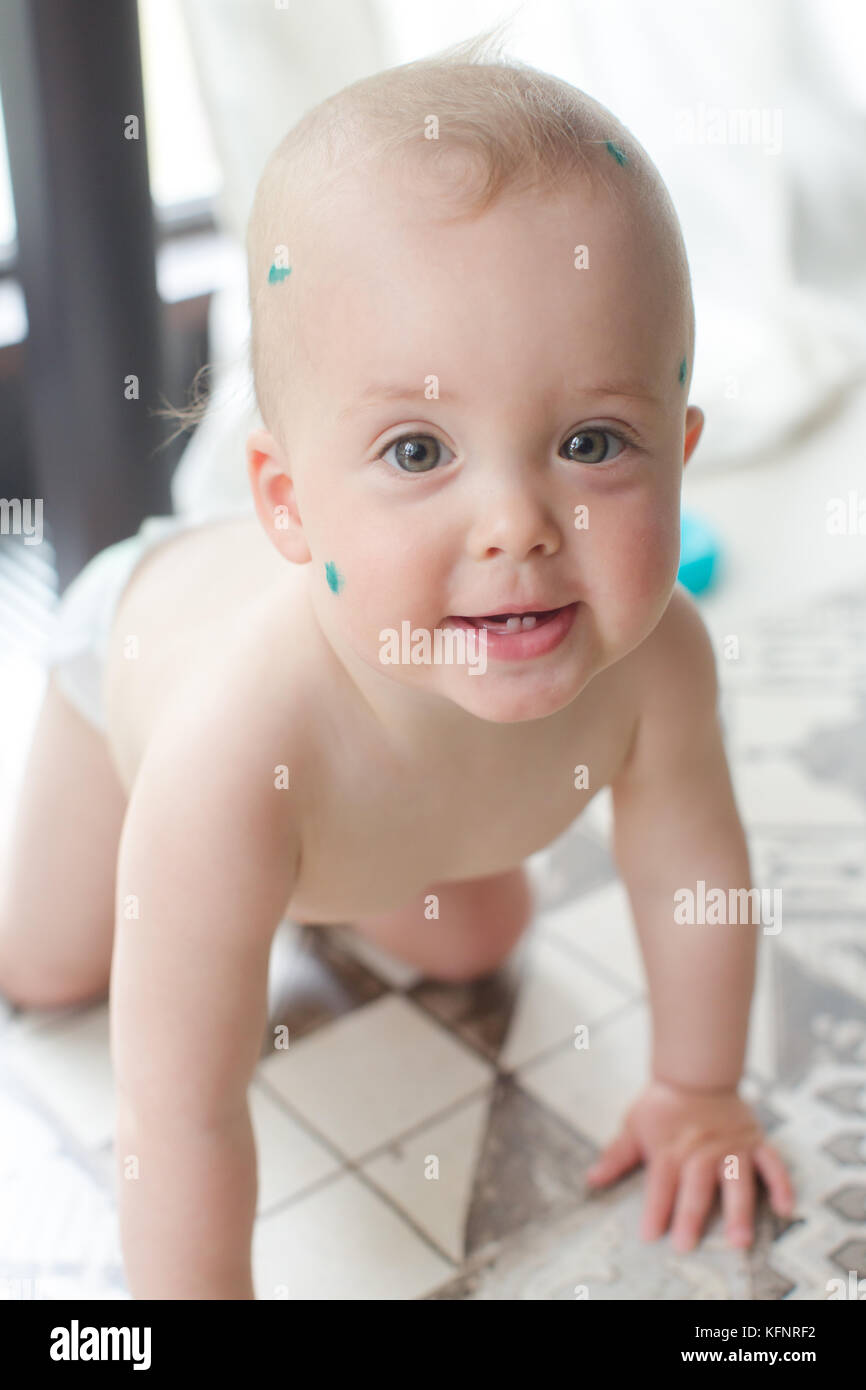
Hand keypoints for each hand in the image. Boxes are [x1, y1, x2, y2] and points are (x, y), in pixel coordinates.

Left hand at [584, 1079, 794, 1251]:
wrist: (696, 1073)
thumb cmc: (662, 1106)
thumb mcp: (634, 1125)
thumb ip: (617, 1155)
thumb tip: (592, 1179)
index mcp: (671, 1146)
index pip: (661, 1182)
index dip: (655, 1209)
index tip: (650, 1235)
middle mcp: (702, 1147)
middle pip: (696, 1183)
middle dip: (691, 1214)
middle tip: (688, 1244)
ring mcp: (731, 1145)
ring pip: (736, 1178)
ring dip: (738, 1209)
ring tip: (739, 1239)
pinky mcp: (754, 1142)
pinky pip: (772, 1163)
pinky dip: (781, 1184)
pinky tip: (785, 1208)